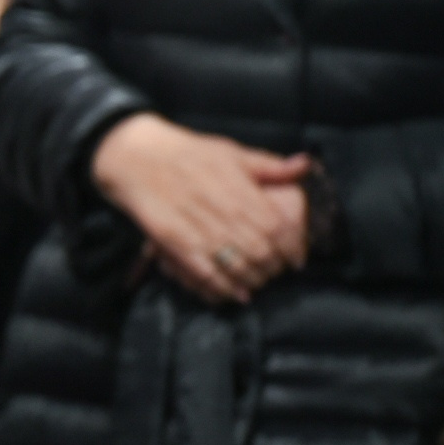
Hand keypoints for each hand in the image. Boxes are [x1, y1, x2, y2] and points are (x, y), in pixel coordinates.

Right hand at [91, 113, 310, 304]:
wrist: (138, 158)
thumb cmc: (188, 154)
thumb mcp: (231, 151)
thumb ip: (269, 165)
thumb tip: (305, 164)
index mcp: (239, 189)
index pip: (277, 227)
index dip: (292, 247)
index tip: (297, 258)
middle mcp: (221, 211)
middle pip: (260, 251)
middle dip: (274, 268)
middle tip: (276, 272)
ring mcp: (197, 229)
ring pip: (236, 266)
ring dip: (253, 280)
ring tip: (257, 282)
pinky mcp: (175, 243)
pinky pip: (205, 274)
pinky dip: (223, 287)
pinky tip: (234, 293)